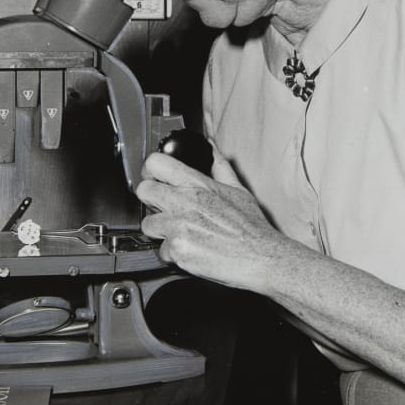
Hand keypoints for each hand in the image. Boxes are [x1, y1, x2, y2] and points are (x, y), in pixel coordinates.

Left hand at [136, 150, 284, 287]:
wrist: (261, 257)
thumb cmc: (251, 227)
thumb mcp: (238, 190)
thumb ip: (219, 167)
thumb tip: (212, 148)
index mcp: (198, 184)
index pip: (156, 163)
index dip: (150, 172)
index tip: (154, 179)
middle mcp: (185, 202)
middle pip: (143, 191)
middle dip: (151, 200)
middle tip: (163, 209)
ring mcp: (179, 226)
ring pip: (148, 224)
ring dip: (160, 231)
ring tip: (180, 233)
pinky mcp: (178, 249)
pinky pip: (162, 251)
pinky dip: (174, 254)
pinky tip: (191, 251)